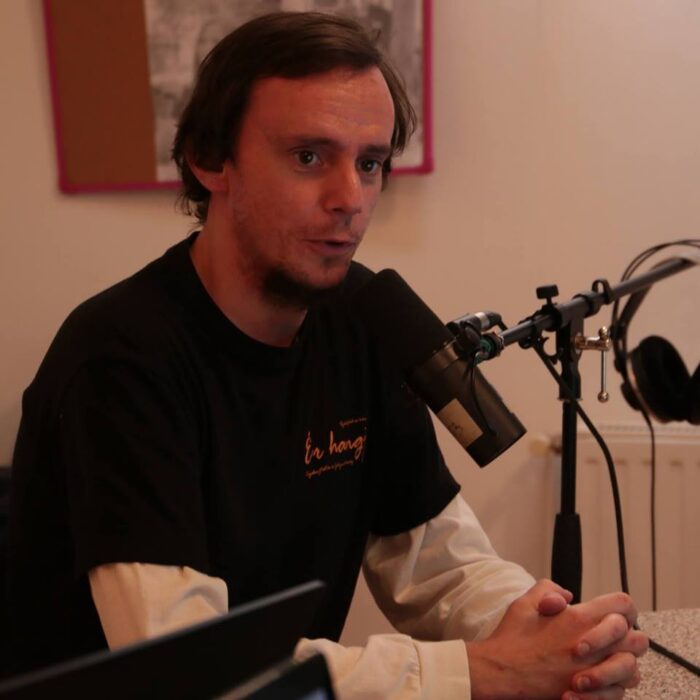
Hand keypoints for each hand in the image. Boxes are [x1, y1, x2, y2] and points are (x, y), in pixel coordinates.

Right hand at [466, 580, 647, 699]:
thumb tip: (567, 596)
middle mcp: (594, 647)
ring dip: (622, 666)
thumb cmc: (512, 638)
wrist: (502, 674)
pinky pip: (619, 694)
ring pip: (633, 671)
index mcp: (580, 619)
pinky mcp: (591, 696)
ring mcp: (594, 673)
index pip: (623, 605)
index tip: (608, 612)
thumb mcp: (525, 602)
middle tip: (611, 639)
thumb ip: (549, 589)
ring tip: (604, 662)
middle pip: (638, 640)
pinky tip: (595, 683)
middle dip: (628, 638)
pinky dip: (612, 689)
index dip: (620, 606)